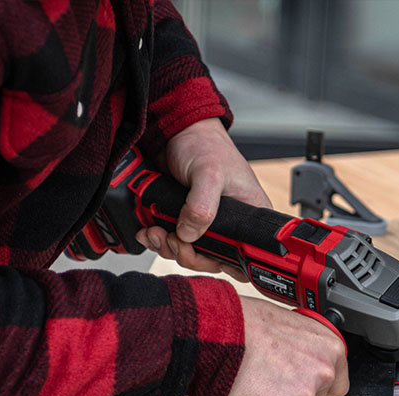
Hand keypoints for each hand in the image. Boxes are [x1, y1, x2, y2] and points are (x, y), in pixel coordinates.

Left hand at [136, 118, 270, 281]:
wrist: (177, 131)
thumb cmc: (205, 144)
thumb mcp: (208, 173)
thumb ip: (202, 206)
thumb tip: (189, 234)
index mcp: (249, 215)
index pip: (242, 255)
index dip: (220, 261)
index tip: (199, 251)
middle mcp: (230, 224)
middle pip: (211, 259)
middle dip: (187, 254)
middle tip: (173, 240)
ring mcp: (206, 223)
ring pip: (188, 253)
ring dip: (167, 247)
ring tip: (156, 230)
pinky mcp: (184, 220)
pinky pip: (172, 242)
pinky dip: (157, 239)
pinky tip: (149, 228)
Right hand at [225, 298, 348, 395]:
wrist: (219, 333)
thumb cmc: (245, 325)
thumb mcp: (288, 326)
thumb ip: (302, 349)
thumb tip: (297, 364)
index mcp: (329, 349)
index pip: (335, 386)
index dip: (312, 391)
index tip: (298, 391)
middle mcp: (321, 373)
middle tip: (267, 393)